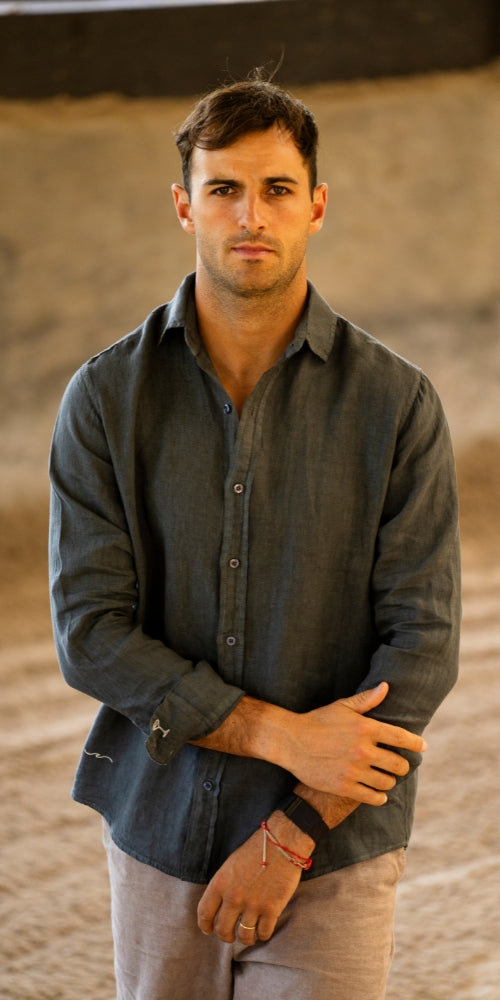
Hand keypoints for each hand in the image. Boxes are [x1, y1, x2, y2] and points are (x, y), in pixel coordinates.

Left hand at [197, 815, 311, 945]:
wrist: (282, 843)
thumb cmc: (257, 849)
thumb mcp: (231, 864)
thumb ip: (224, 885)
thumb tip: (221, 905)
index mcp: (220, 883)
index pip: (204, 912)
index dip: (204, 925)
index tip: (208, 930)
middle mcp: (233, 897)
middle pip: (223, 930)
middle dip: (225, 936)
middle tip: (230, 936)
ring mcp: (253, 905)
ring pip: (244, 936)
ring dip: (246, 939)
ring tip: (249, 935)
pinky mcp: (272, 909)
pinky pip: (264, 934)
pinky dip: (263, 935)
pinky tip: (263, 930)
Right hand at [284, 682, 425, 804]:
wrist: (291, 742)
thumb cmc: (318, 721)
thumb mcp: (342, 707)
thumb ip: (366, 700)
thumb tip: (386, 687)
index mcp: (366, 728)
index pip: (402, 738)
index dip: (416, 744)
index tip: (423, 747)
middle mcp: (363, 750)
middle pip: (399, 765)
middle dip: (401, 766)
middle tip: (397, 766)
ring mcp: (354, 770)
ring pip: (387, 782)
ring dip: (389, 781)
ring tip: (385, 777)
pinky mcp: (345, 787)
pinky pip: (373, 798)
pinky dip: (379, 796)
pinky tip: (377, 792)